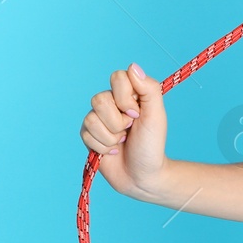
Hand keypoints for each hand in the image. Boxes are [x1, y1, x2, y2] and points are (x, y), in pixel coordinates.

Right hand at [80, 62, 169, 201]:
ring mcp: (98, 119)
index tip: (137, 113)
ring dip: (111, 136)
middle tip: (130, 129)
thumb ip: (148, 89)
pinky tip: (113, 151)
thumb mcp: (156, 115)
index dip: (125, 97)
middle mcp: (112, 103)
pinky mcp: (88, 135)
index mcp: (129, 93)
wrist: (142, 175)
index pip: (117, 77)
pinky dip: (103, 147)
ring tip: (122, 142)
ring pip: (91, 118)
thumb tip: (132, 66)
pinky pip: (86, 134)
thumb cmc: (152, 144)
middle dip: (117, 121)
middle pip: (100, 99)